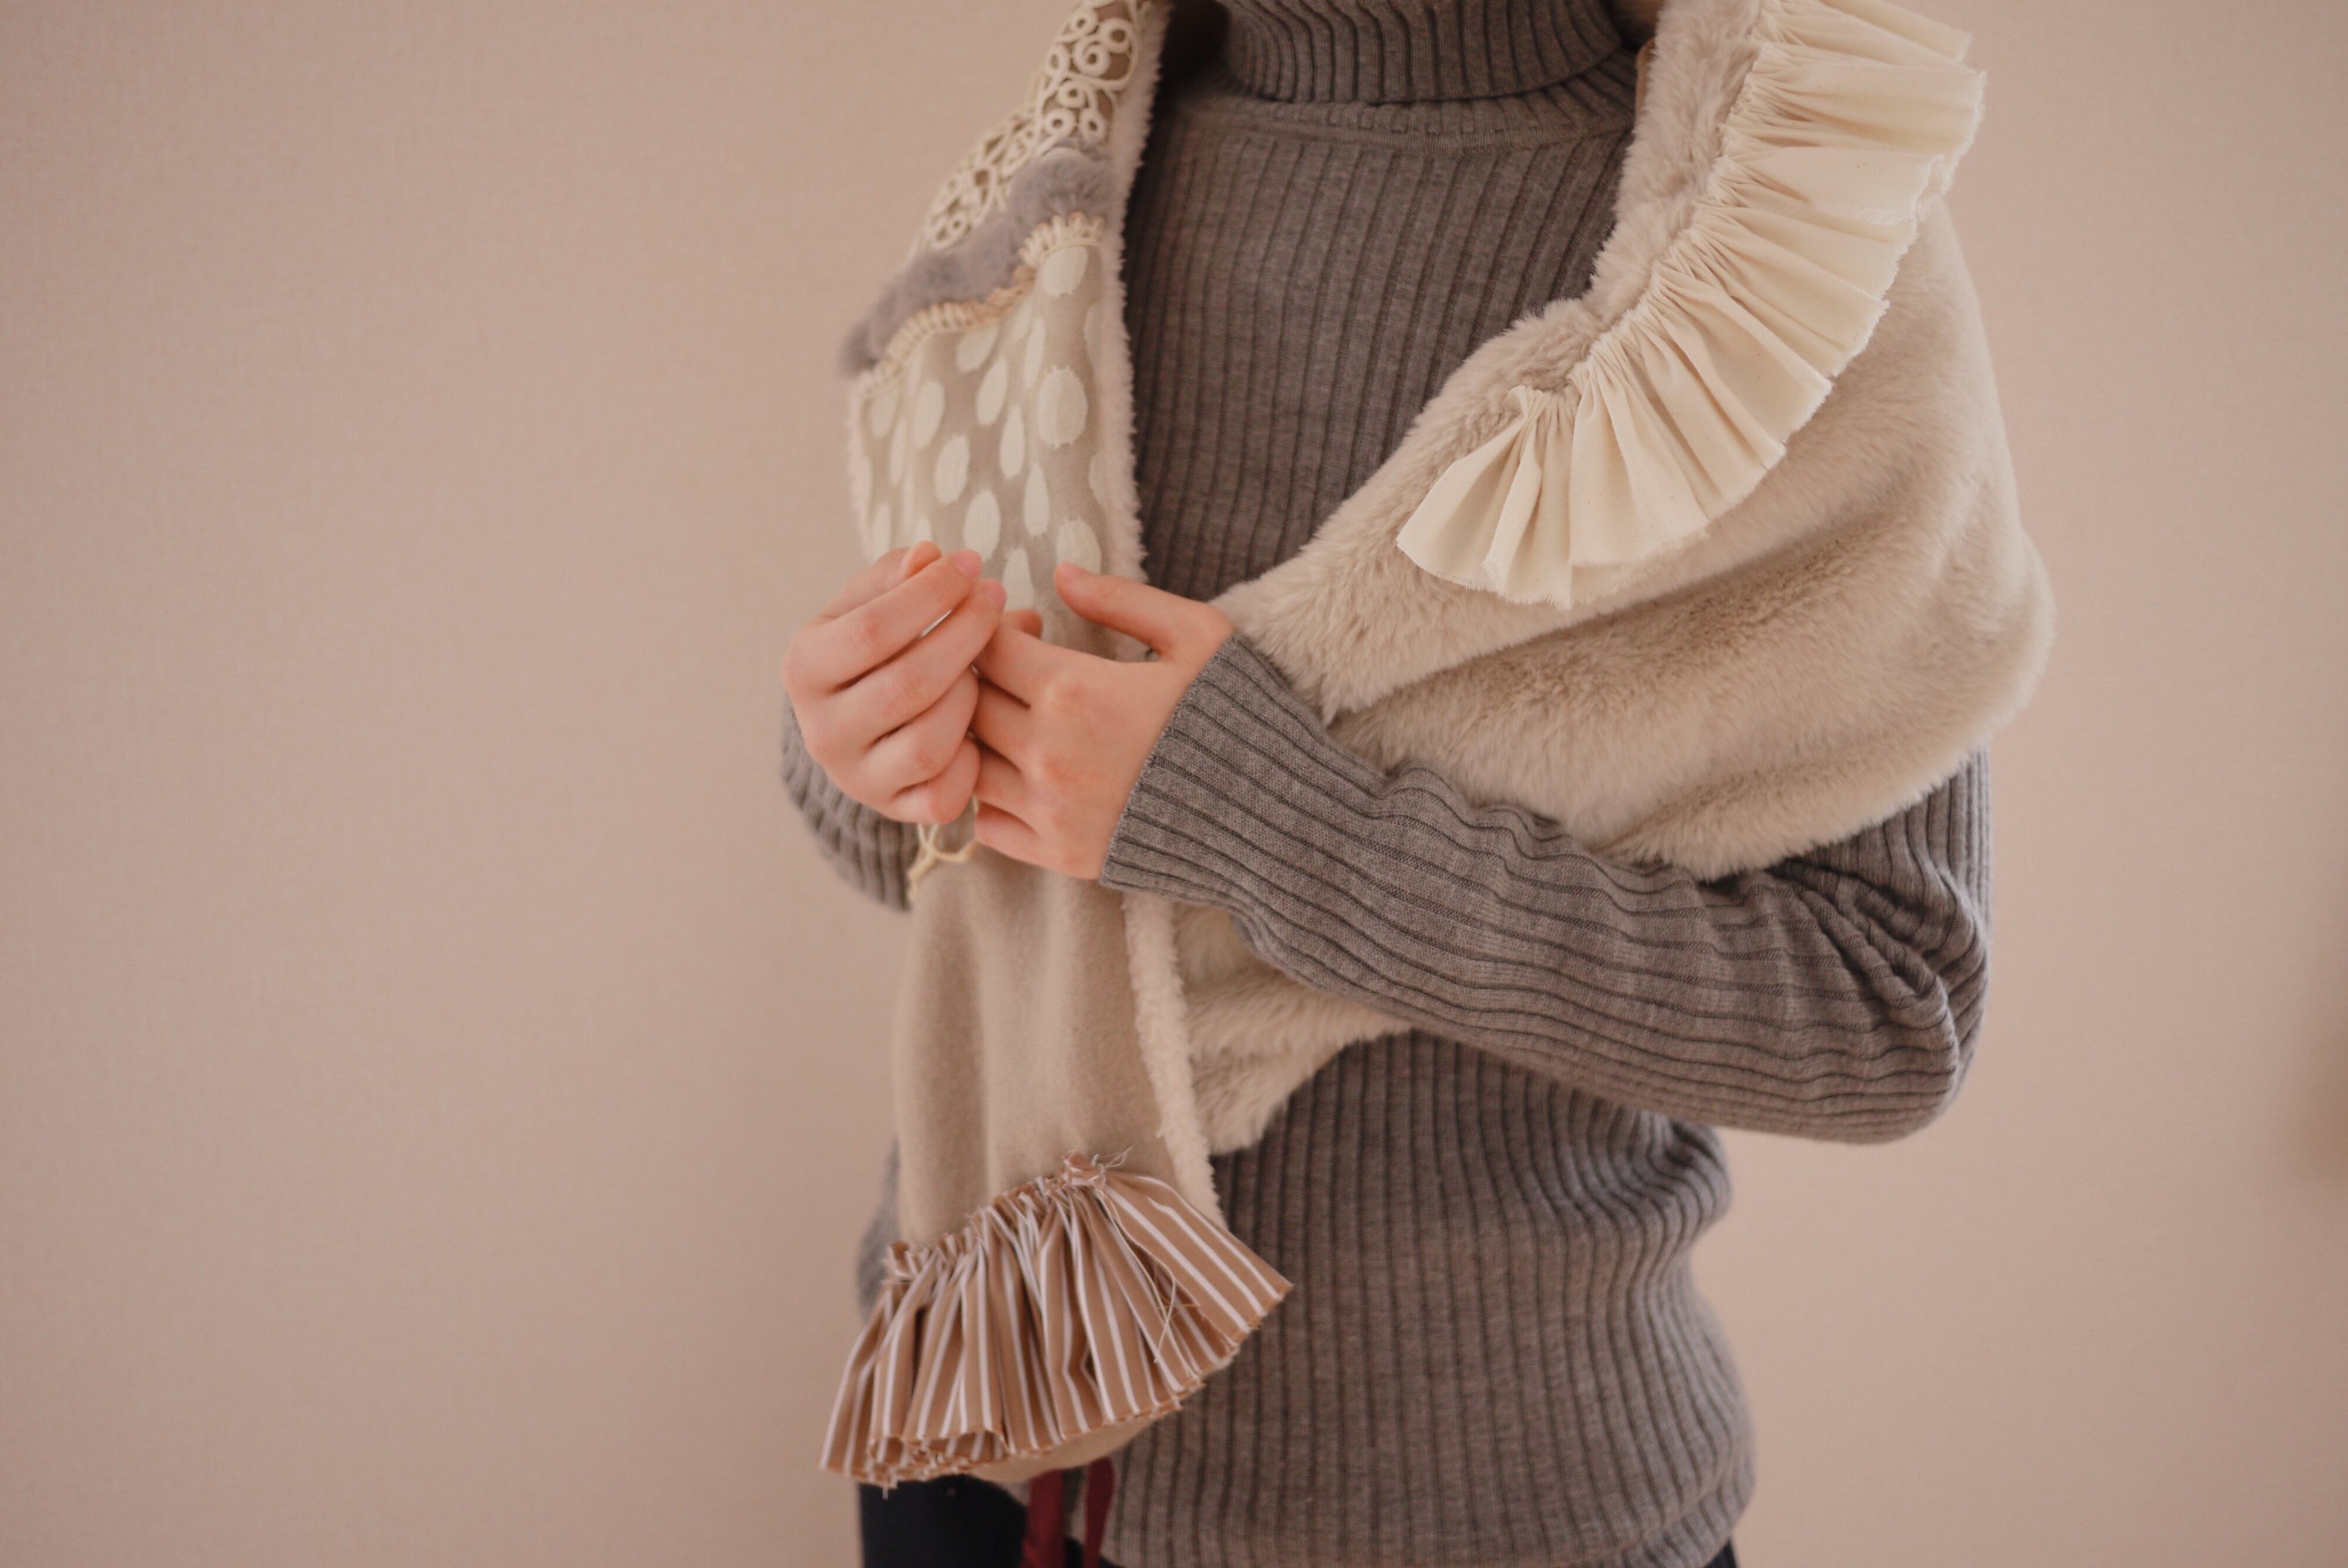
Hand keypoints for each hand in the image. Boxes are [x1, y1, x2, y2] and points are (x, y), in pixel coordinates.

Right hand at [782, 539, 1005, 824]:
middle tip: (996, 599)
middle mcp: (821, 731)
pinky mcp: (893, 810)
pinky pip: (941, 797)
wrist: (860, 719)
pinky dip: (971, 763)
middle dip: (964, 635)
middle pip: (907, 685)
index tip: (971, 563)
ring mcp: (856, 778)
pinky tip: (982, 727)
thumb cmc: (877, 644)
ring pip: (926, 745)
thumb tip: (930, 557)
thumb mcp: (872, 600)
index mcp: (804, 668)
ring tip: (988, 664)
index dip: (929, 594)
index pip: (871, 630)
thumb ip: (899, 575)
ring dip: (970, 698)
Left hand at [970, 560, 1232, 878]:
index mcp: (1075, 690)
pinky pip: (986, 824)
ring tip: (1014, 722)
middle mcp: (1048, 752)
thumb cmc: (1239, 717)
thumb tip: (1062, 573)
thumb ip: (1122, 599)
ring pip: (968, 763)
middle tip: (1016, 670)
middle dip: (982, 676)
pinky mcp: (1059, 854)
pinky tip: (1021, 777)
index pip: (988, 648)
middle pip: (968, 703)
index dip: (995, 628)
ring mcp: (1050, 809)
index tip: (1025, 629)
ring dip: (979, 737)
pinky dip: (989, 798)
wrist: (1275, 816)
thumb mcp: (1196, 635)